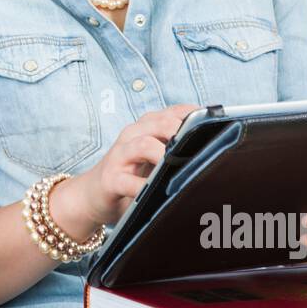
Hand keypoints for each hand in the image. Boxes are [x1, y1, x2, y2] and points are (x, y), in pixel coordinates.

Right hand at [55, 104, 201, 230]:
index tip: (216, 125)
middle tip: (202, 147)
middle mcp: (132, 135)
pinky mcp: (110, 179)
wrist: (90, 195)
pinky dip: (144, 187)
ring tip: (177, 167)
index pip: (174, 112)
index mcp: (146, 127)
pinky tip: (155, 193)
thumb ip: (175, 149)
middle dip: (183, 132)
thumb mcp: (154, 158)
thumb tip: (215, 151)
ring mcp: (119, 155)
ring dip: (164, 154)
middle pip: (160, 122)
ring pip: (144, 143)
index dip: (195, 116)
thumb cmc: (130, 175)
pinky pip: (128, 181)